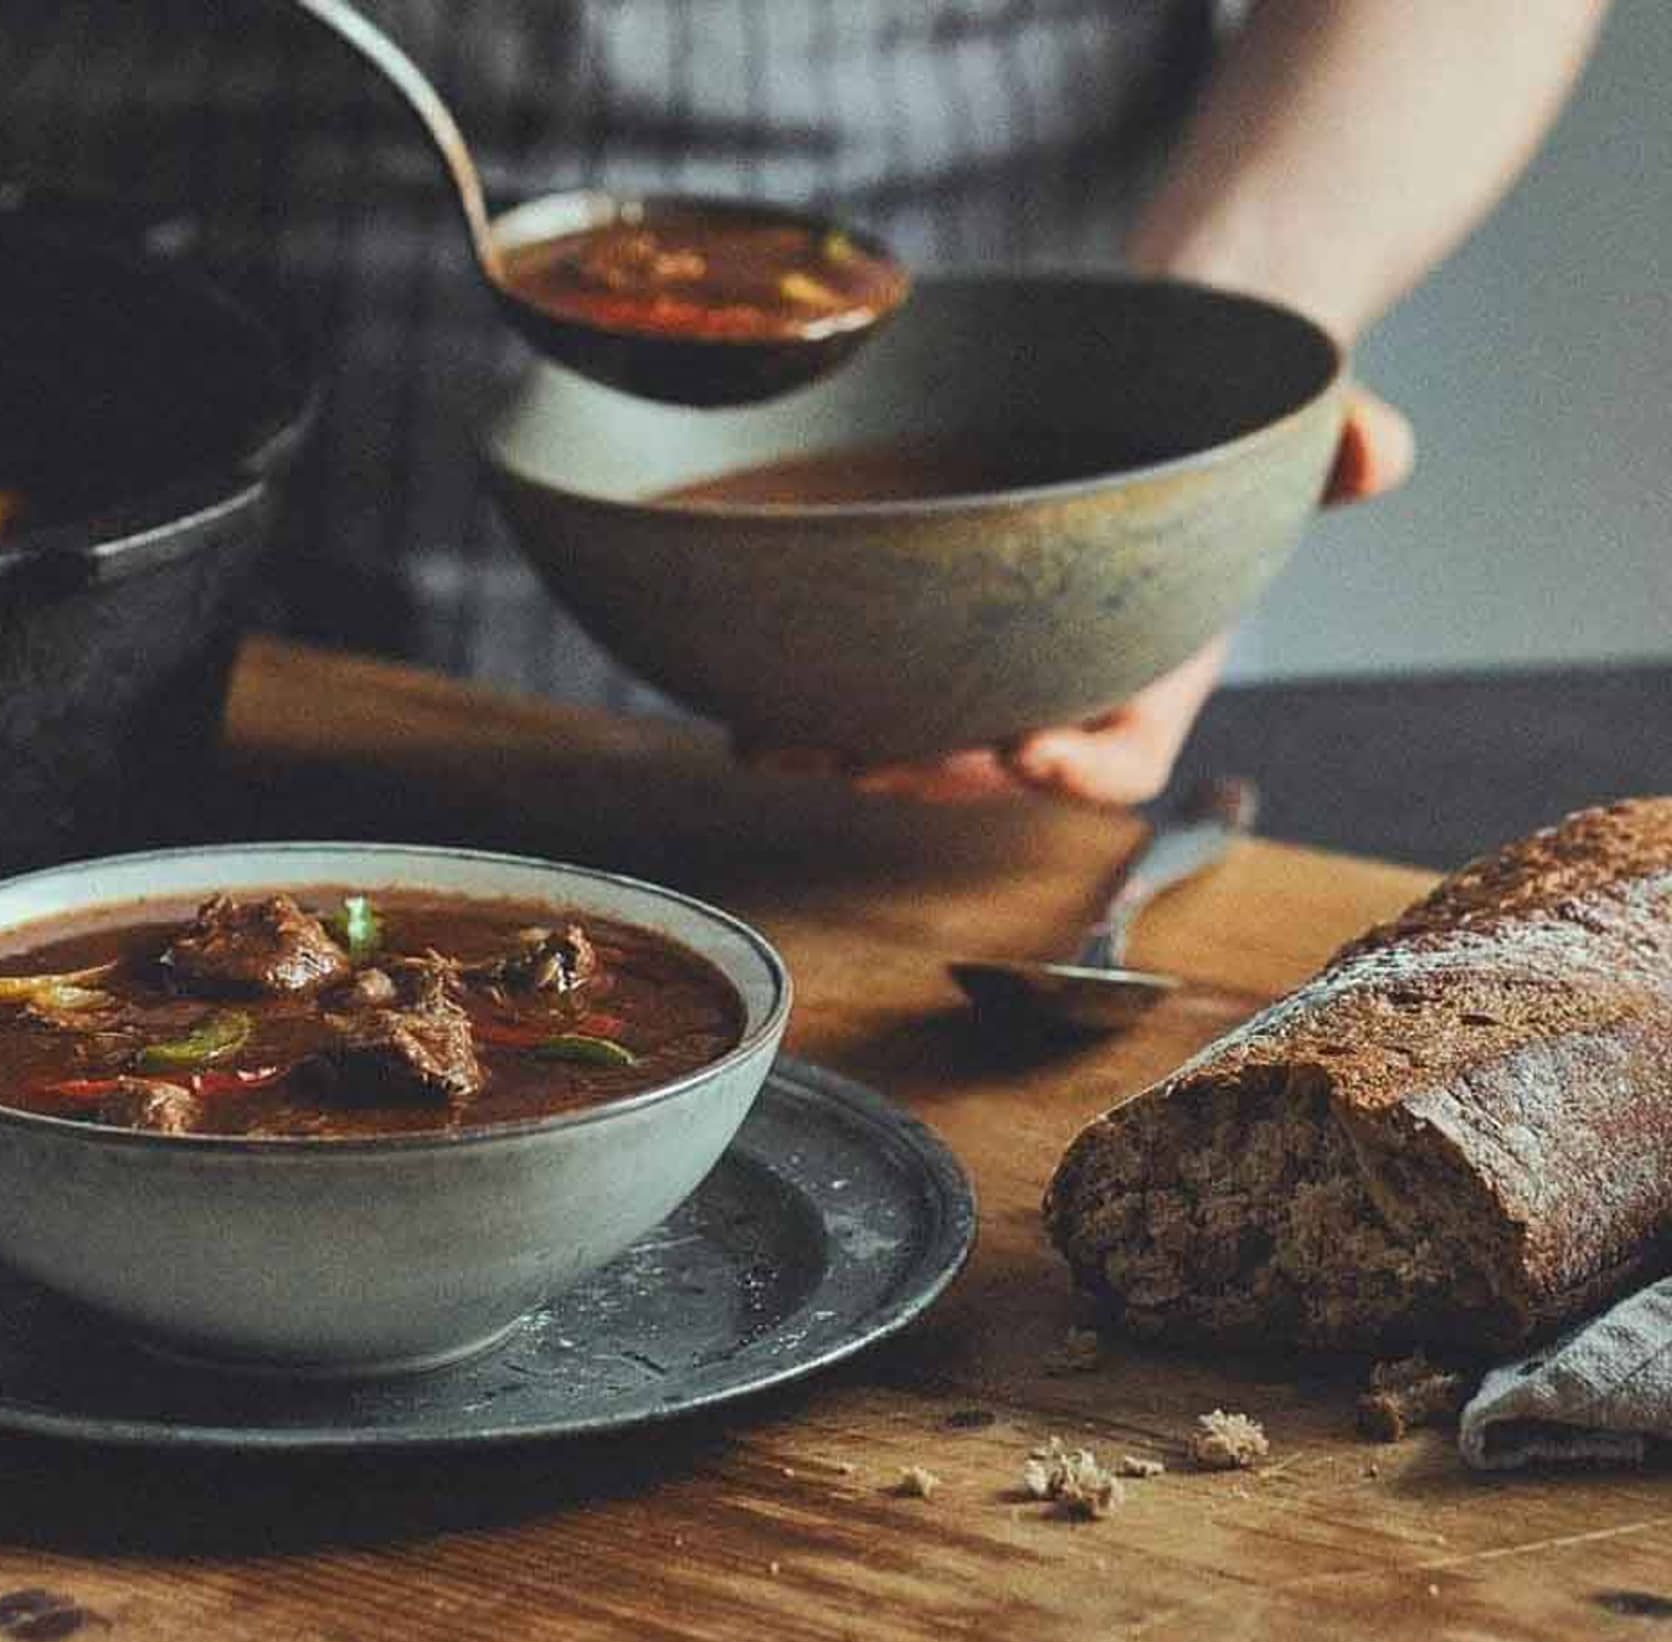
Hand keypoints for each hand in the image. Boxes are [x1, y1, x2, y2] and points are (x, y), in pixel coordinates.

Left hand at [750, 386, 1414, 805]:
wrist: (1140, 377)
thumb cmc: (1212, 415)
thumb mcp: (1292, 422)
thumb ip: (1344, 442)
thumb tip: (1384, 448)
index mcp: (1151, 663)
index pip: (1127, 756)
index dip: (1084, 771)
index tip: (1034, 749)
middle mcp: (1061, 680)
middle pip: (997, 766)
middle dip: (940, 771)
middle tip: (882, 761)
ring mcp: (986, 661)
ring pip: (918, 741)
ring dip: (855, 752)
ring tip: (792, 745)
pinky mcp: (920, 630)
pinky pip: (864, 690)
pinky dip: (809, 708)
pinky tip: (750, 710)